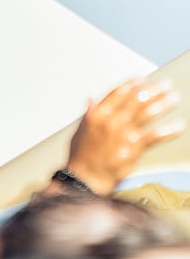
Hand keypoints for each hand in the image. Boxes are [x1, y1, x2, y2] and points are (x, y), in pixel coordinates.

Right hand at [63, 78, 183, 193]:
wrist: (85, 179)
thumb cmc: (80, 158)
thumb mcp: (79, 131)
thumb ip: (88, 114)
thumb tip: (91, 99)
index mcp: (96, 115)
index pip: (117, 94)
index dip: (131, 85)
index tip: (142, 79)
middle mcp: (110, 121)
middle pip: (136, 100)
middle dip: (153, 90)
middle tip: (165, 85)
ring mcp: (123, 134)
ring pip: (147, 113)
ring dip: (163, 104)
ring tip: (173, 98)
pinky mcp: (133, 148)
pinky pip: (155, 136)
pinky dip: (169, 130)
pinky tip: (178, 126)